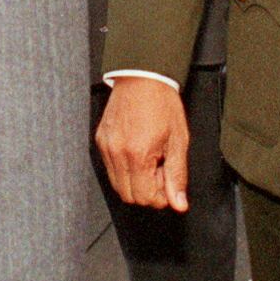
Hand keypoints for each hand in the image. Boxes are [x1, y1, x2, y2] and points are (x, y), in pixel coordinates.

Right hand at [94, 73, 190, 209]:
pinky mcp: (100, 141)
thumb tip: (179, 203)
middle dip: (147, 191)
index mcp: (138, 154)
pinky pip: (110, 169)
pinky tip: (137, 153)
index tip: (169, 180)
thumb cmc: (162, 104)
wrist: (142, 77)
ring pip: (117, 185)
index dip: (160, 196)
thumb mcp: (178, 140)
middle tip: (160, 170)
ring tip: (149, 160)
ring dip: (135, 182)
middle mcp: (117, 153)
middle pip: (129, 196)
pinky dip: (124, 169)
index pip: (145, 198)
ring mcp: (105, 147)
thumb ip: (177, 175)